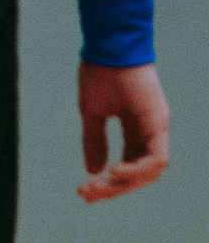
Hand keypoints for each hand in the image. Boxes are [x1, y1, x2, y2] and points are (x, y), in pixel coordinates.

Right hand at [77, 61, 169, 202]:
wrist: (108, 46)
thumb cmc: (100, 72)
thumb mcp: (92, 112)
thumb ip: (94, 141)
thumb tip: (92, 171)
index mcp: (136, 127)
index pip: (129, 163)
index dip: (109, 181)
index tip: (83, 190)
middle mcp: (151, 130)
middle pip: (140, 172)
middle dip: (113, 188)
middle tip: (86, 196)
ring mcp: (157, 126)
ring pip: (151, 170)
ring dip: (125, 184)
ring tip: (98, 187)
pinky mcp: (158, 122)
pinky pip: (155, 158)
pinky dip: (136, 169)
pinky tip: (113, 172)